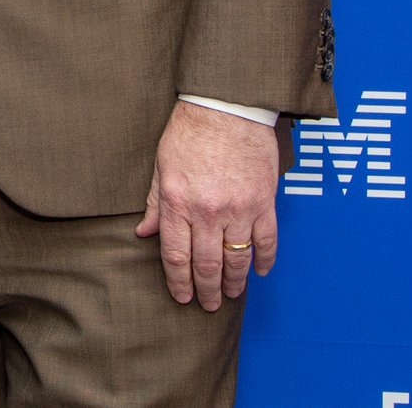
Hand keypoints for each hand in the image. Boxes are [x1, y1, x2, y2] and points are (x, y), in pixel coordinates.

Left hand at [135, 102, 278, 310]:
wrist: (226, 106)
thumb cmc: (190, 132)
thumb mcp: (162, 166)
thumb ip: (156, 203)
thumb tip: (144, 231)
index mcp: (178, 202)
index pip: (176, 256)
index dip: (179, 281)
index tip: (182, 296)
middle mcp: (207, 211)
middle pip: (207, 264)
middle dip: (206, 290)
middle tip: (207, 305)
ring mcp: (238, 209)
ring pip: (237, 259)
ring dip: (234, 282)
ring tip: (231, 295)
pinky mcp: (263, 203)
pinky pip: (266, 241)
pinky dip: (264, 260)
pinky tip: (259, 271)